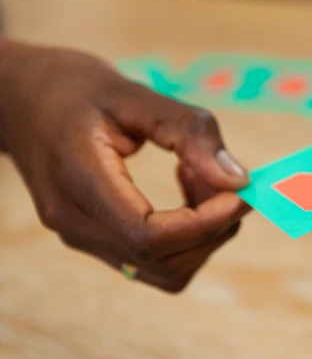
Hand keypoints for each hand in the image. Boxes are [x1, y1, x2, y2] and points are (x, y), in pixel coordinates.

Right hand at [0, 41, 250, 292]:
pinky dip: (188, 237)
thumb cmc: (71, 87)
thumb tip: (239, 179)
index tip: (241, 191)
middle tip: (229, 179)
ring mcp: (83, 239)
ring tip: (201, 176)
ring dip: (204, 234)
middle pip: (163, 261)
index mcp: (77, 183)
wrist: (18, 98)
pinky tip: (188, 192)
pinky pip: (156, 261)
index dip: (206, 222)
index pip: (149, 236)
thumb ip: (186, 132)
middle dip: (213, 228)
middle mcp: (75, 224)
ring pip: (166, 271)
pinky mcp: (97, 241)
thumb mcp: (131, 93)